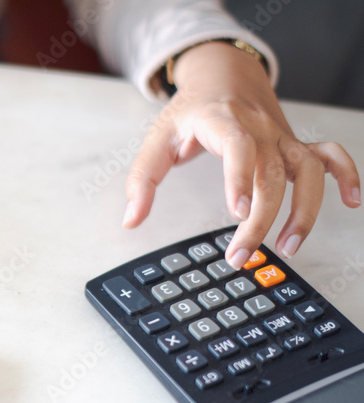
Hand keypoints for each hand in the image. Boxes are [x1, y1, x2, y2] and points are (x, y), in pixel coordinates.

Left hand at [123, 41, 360, 267]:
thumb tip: (131, 219)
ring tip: (289, 246)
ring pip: (308, 170)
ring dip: (305, 210)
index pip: (238, 145)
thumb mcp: (156, 140)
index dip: (240, 177)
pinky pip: (330, 156)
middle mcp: (259, 127)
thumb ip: (141, 181)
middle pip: (271, 173)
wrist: (223, 76)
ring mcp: (281, 136)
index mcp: (222, 121)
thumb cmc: (191, 112)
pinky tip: (351, 202)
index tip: (237, 212)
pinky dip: (346, 175)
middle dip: (260, 220)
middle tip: (240, 256)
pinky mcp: (295, 144)